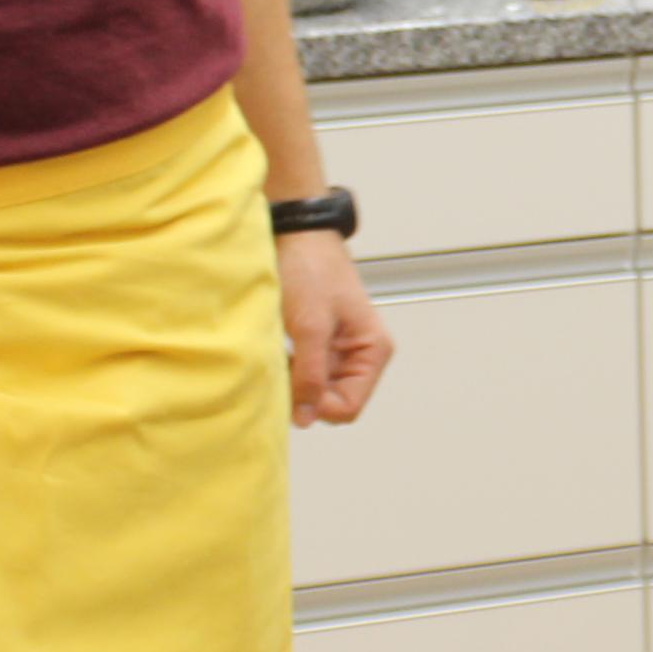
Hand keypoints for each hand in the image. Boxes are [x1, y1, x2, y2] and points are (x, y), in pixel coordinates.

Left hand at [278, 229, 394, 425]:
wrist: (297, 234)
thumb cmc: (311, 269)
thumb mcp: (310, 326)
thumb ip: (311, 375)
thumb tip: (307, 417)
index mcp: (373, 350)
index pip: (348, 407)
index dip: (319, 405)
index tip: (293, 387)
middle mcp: (361, 355)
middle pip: (334, 402)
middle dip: (306, 394)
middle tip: (284, 368)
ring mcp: (340, 351)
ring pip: (317, 391)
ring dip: (296, 382)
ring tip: (281, 355)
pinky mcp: (320, 345)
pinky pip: (306, 375)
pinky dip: (289, 371)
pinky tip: (278, 352)